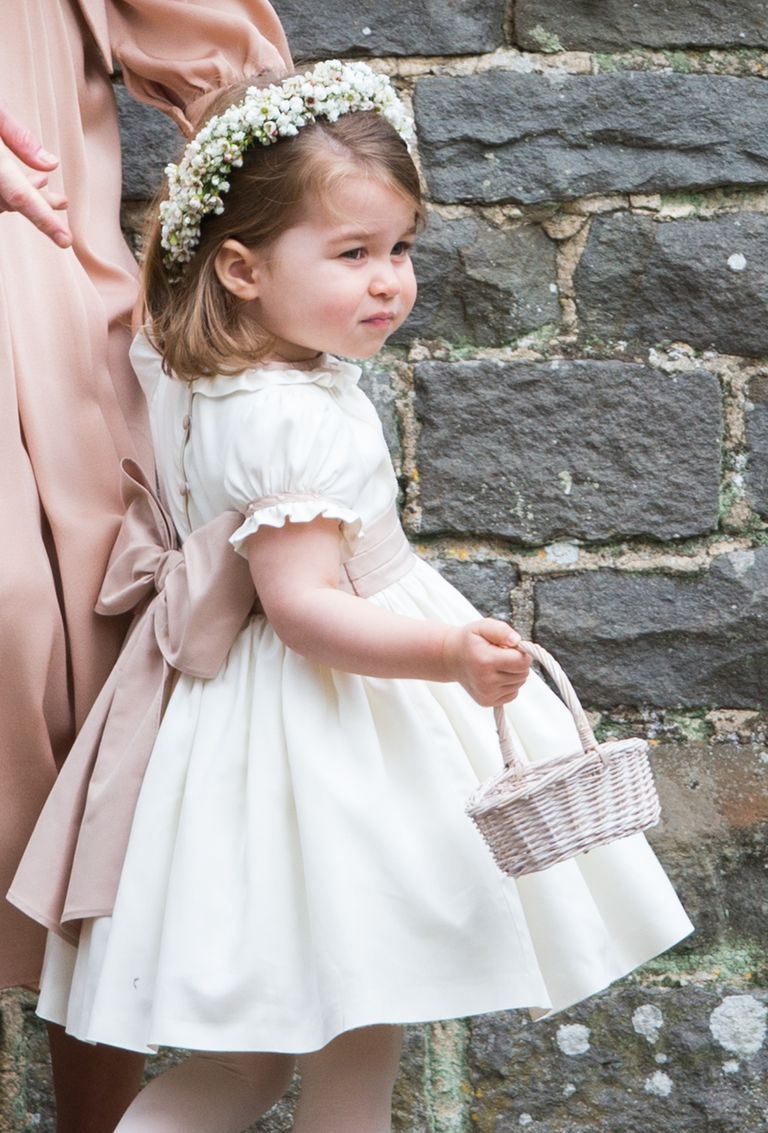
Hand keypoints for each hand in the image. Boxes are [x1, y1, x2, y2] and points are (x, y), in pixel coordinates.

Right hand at [0, 101, 71, 246]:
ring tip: (45, 187)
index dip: (45, 221)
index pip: (19, 196)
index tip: (65, 241)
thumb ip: (17, 135)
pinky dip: (4, 192)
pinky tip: (25, 180)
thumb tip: (50, 166)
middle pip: (9, 202)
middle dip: (39, 205)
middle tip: (63, 202)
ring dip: (21, 197)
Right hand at [442, 619, 530, 706]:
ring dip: (513, 673)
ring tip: (497, 665)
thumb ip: (501, 630)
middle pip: (523, 674)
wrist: (451, 658)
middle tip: (502, 655)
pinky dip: (508, 684)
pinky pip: (513, 693)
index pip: (522, 662)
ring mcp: (486, 694)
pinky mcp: (487, 702)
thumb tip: (517, 641)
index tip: (511, 647)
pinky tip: (495, 676)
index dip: (521, 652)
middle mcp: (486, 681)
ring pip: (519, 683)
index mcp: (486, 661)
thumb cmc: (469, 641)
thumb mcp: (483, 626)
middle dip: (518, 663)